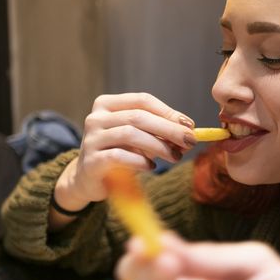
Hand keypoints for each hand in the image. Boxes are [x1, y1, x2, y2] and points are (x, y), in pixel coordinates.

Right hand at [55, 93, 197, 209]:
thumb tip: (190, 134)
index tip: (189, 125)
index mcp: (107, 105)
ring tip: (175, 157)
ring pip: (130, 134)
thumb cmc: (119, 153)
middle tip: (190, 141)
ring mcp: (91, 138)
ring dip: (158, 145)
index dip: (168, 111)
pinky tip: (151, 166)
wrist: (89, 178)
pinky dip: (140, 160)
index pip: (143, 101)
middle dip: (169, 129)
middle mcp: (96, 118)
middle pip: (138, 117)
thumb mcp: (139, 139)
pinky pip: (119, 156)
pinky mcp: (91, 161)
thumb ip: (160, 133)